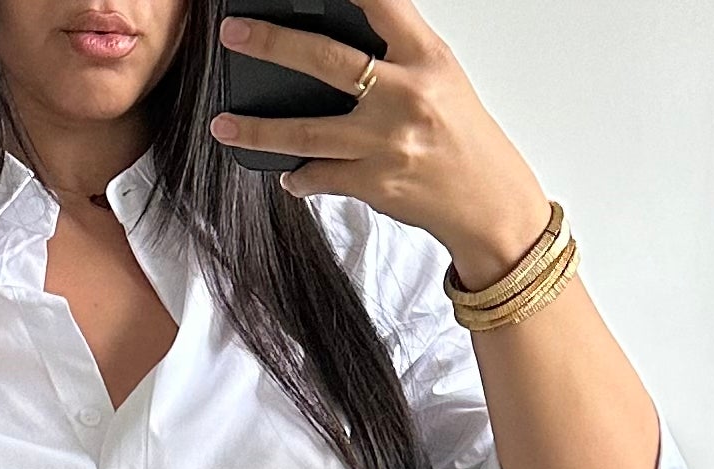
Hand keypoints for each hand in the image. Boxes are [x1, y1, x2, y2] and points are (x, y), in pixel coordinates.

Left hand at [209, 3, 551, 284]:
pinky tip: (289, 174)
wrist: (489, 204)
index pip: (378, 3)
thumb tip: (344, 32)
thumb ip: (396, 52)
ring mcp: (386, 143)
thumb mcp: (439, 77)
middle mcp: (405, 96)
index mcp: (425, 57)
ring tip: (224, 125)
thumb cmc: (463, 137)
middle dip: (272, 44)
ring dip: (259, 130)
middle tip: (234, 35)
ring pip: (307, 132)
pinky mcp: (375, 184)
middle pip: (326, 61)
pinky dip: (300, 176)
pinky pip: (320, 177)